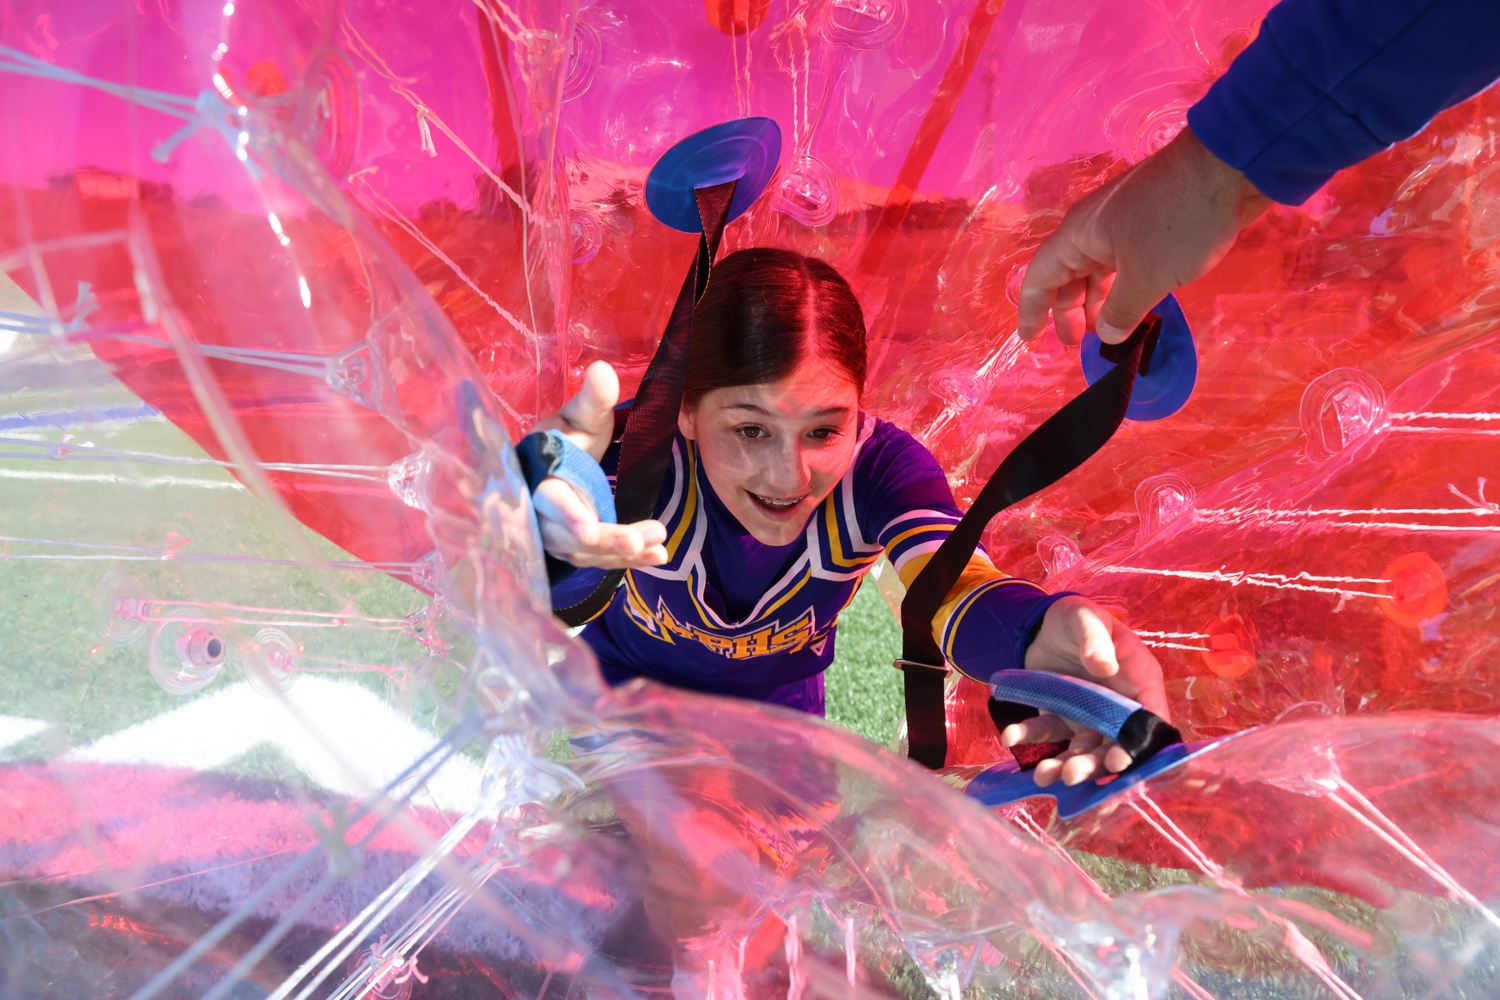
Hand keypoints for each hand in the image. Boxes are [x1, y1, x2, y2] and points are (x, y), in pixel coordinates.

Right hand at [530, 360, 667, 569]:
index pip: (550, 501)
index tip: (588, 530)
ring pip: (590, 553)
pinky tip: (659, 556)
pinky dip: (631, 559)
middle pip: (571, 538)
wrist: (552, 471)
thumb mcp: (577, 419)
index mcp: (540, 481)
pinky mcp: (583, 551)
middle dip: (604, 541)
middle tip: (636, 540)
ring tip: (658, 545)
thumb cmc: (562, 446)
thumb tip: (603, 370)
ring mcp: (563, 539)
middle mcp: (547, 517)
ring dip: (623, 552)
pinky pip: (605, 560)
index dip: (568, 517)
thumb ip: (592, 400)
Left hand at [1006, 596, 1168, 786]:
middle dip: (1094, 764)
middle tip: (1072, 775)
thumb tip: (1105, 665)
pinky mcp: (1061, 718)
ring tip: (1044, 774)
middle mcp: (1118, 707)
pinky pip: (1048, 733)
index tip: (1119, 761)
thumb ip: (1095, 639)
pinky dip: (1031, 738)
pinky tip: (1010, 736)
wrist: (1041, 623)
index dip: (1137, 745)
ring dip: (1065, 764)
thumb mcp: (1086, 618)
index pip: (1148, 722)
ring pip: (1082, 749)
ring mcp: (1089, 717)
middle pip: (1114, 745)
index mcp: (1139, 683)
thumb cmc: (1076, 617)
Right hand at [1016, 128, 1271, 345]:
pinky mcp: (1152, 223)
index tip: (1030, 341)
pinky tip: (1136, 306)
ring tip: (1108, 330)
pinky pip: (1124, 263)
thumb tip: (1107, 335)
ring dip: (1099, 301)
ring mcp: (1123, 224)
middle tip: (1077, 344)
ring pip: (1098, 270)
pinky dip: (1123, 287)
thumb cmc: (1178, 222)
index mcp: (1079, 235)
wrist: (1229, 169)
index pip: (1039, 278)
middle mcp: (1093, 228)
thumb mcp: (1146, 277)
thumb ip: (1121, 311)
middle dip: (1069, 311)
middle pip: (1067, 275)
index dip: (1032, 312)